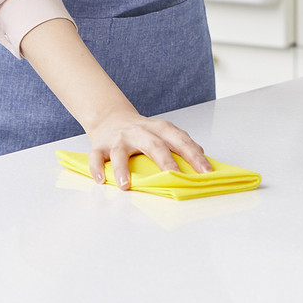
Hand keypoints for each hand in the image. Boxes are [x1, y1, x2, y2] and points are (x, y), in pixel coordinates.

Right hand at [87, 106, 212, 190]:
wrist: (111, 116)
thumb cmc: (141, 131)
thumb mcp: (161, 132)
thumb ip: (180, 144)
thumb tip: (203, 159)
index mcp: (158, 128)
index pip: (179, 139)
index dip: (193, 154)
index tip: (205, 171)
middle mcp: (139, 131)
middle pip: (153, 144)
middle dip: (165, 160)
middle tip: (175, 176)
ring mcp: (119, 138)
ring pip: (120, 152)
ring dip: (122, 169)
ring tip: (126, 186)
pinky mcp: (100, 145)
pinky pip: (97, 157)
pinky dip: (97, 168)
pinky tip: (101, 180)